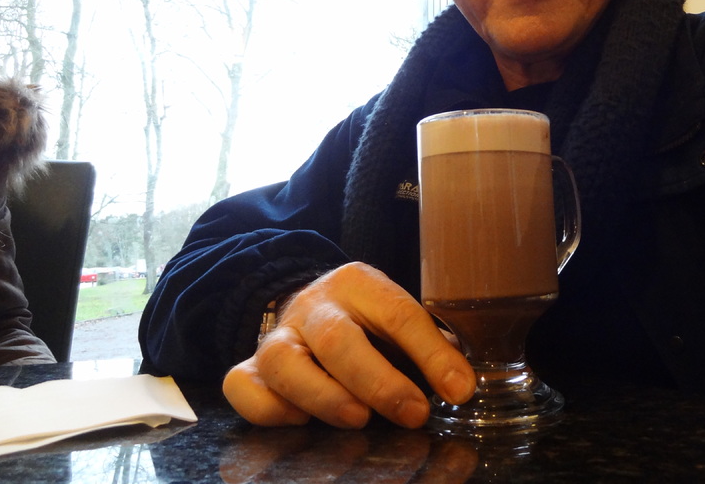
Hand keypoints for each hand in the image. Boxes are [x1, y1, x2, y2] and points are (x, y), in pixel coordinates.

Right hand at [222, 262, 474, 428]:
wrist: (312, 307)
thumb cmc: (369, 324)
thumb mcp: (401, 321)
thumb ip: (430, 348)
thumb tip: (461, 387)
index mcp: (359, 283)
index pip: (398, 313)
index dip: (431, 354)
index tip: (459, 390)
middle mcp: (314, 304)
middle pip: (337, 338)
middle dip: (378, 382)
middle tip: (413, 414)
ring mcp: (277, 335)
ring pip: (283, 362)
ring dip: (323, 397)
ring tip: (359, 420)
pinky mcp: (251, 367)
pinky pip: (242, 386)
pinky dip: (269, 409)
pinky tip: (302, 422)